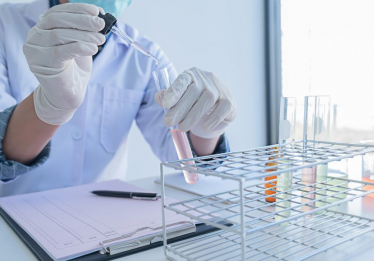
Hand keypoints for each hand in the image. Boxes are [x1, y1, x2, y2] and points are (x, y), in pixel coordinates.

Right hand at [23, 3, 105, 124]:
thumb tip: (97, 16)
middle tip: (100, 24)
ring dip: (85, 35)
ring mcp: (36, 51)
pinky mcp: (42, 64)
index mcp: (42, 29)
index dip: (77, 10)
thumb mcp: (79, 45)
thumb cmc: (73, 69)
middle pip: (57, 21)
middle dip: (82, 20)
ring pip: (60, 35)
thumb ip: (82, 31)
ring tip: (100, 39)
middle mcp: (35, 37)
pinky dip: (80, 47)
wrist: (66, 95)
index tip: (96, 11)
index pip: (57, 12)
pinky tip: (93, 49)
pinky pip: (62, 51)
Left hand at [155, 67, 235, 138]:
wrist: (214, 114)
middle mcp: (206, 78)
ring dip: (193, 115)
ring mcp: (219, 88)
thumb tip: (160, 97)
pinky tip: (205, 126)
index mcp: (191, 75)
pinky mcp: (229, 101)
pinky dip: (213, 118)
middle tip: (168, 122)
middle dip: (179, 109)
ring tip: (182, 128)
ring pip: (208, 99)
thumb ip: (168, 98)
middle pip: (193, 91)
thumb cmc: (192, 105)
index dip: (174, 91)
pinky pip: (222, 108)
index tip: (164, 104)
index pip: (182, 80)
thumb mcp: (179, 101)